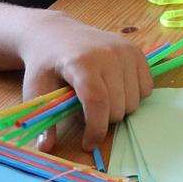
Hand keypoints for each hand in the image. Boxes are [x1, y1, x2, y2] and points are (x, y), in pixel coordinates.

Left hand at [16, 12, 153, 150]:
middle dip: (103, 120)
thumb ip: (43, 118)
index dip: (95, 128)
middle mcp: (108, 54)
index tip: (88, 144)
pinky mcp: (137, 52)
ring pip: (133, 101)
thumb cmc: (46, 64)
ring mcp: (125, 51)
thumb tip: (45, 148)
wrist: (57, 33)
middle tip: (87, 112)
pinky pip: (146, 89)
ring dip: (118, 110)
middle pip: (117, 107)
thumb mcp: (36, 89)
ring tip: (100, 99)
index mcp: (81, 62)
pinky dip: (133, 97)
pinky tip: (116, 89)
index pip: (97, 101)